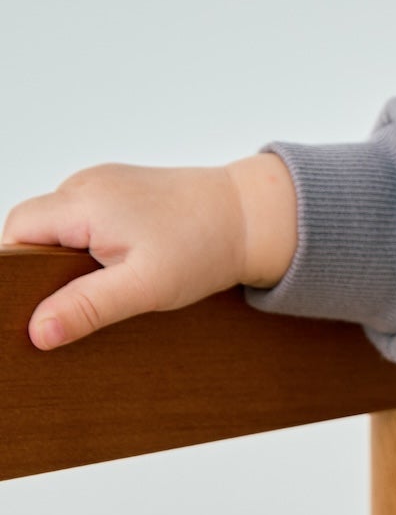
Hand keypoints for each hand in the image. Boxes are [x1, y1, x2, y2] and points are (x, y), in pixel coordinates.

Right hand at [2, 155, 298, 347]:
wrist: (252, 215)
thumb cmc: (204, 245)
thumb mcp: (144, 287)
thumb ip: (87, 307)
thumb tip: (37, 330)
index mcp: (83, 202)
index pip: (16, 231)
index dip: (16, 269)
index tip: (38, 303)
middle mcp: (87, 184)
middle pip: (33, 228)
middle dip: (44, 268)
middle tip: (81, 299)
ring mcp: (103, 184)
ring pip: (58, 225)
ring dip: (70, 258)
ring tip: (109, 282)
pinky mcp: (119, 192)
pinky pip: (83, 219)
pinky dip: (91, 245)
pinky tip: (122, 265)